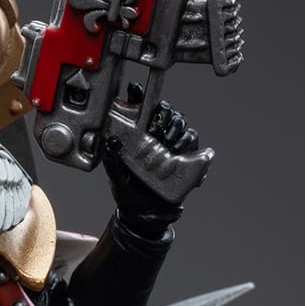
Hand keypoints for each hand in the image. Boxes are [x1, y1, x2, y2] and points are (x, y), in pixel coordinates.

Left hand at [102, 103, 212, 229]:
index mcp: (138, 137)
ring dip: (177, 130)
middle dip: (164, 115)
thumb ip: (112, 159)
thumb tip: (110, 141)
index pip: (141, 111)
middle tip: (158, 128)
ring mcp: (171, 147)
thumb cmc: (128, 194)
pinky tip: (181, 152)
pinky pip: (194, 144)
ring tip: (169, 142)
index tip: (134, 90)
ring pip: (181, 126)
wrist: (144, 215)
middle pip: (166, 114)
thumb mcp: (116, 176)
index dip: (138, 96)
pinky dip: (190, 145)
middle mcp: (156, 138)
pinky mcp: (186, 158)